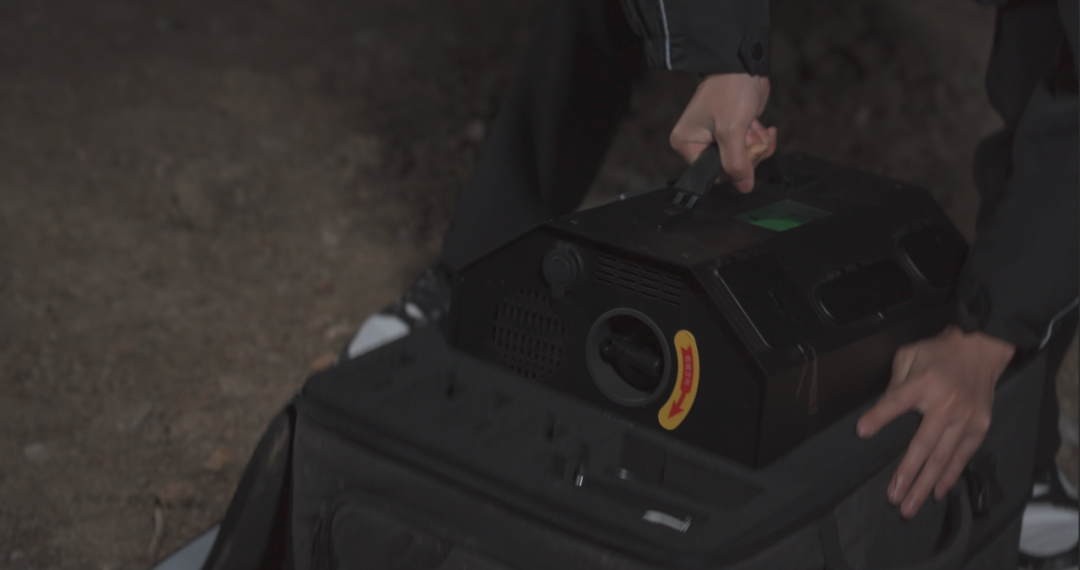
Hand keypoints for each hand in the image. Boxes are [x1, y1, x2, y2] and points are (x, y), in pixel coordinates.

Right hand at [669, 73, 776, 192]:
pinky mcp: (733, 132)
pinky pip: (750, 148)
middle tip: (748, 133)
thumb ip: (736, 162)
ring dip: (755, 144)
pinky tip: (758, 124)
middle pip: (730, 167)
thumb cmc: (729, 90)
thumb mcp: (731, 130)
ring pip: (744, 159)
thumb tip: (744, 186)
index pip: (712, 173)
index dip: (733, 167)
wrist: (742, 65)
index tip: (743, 150)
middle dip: (747, 153)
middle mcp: (699, 143)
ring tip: (752, 124)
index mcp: (687, 144)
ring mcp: (717, 138)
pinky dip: (759, 139)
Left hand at [856, 326, 1014, 517]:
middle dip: (907, 473)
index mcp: (924, 382)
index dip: (879, 417)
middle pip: (923, 444)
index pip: (896, 402)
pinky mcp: (980, 426)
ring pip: (943, 458)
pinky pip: (962, 456)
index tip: (863, 431)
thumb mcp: (909, 356)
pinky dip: (949, 476)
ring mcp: (966, 418)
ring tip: (910, 505)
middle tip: (893, 497)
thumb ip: (894, 384)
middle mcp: (947, 404)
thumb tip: (878, 414)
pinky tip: (937, 492)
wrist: (980, 348)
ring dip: (926, 484)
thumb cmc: (938, 353)